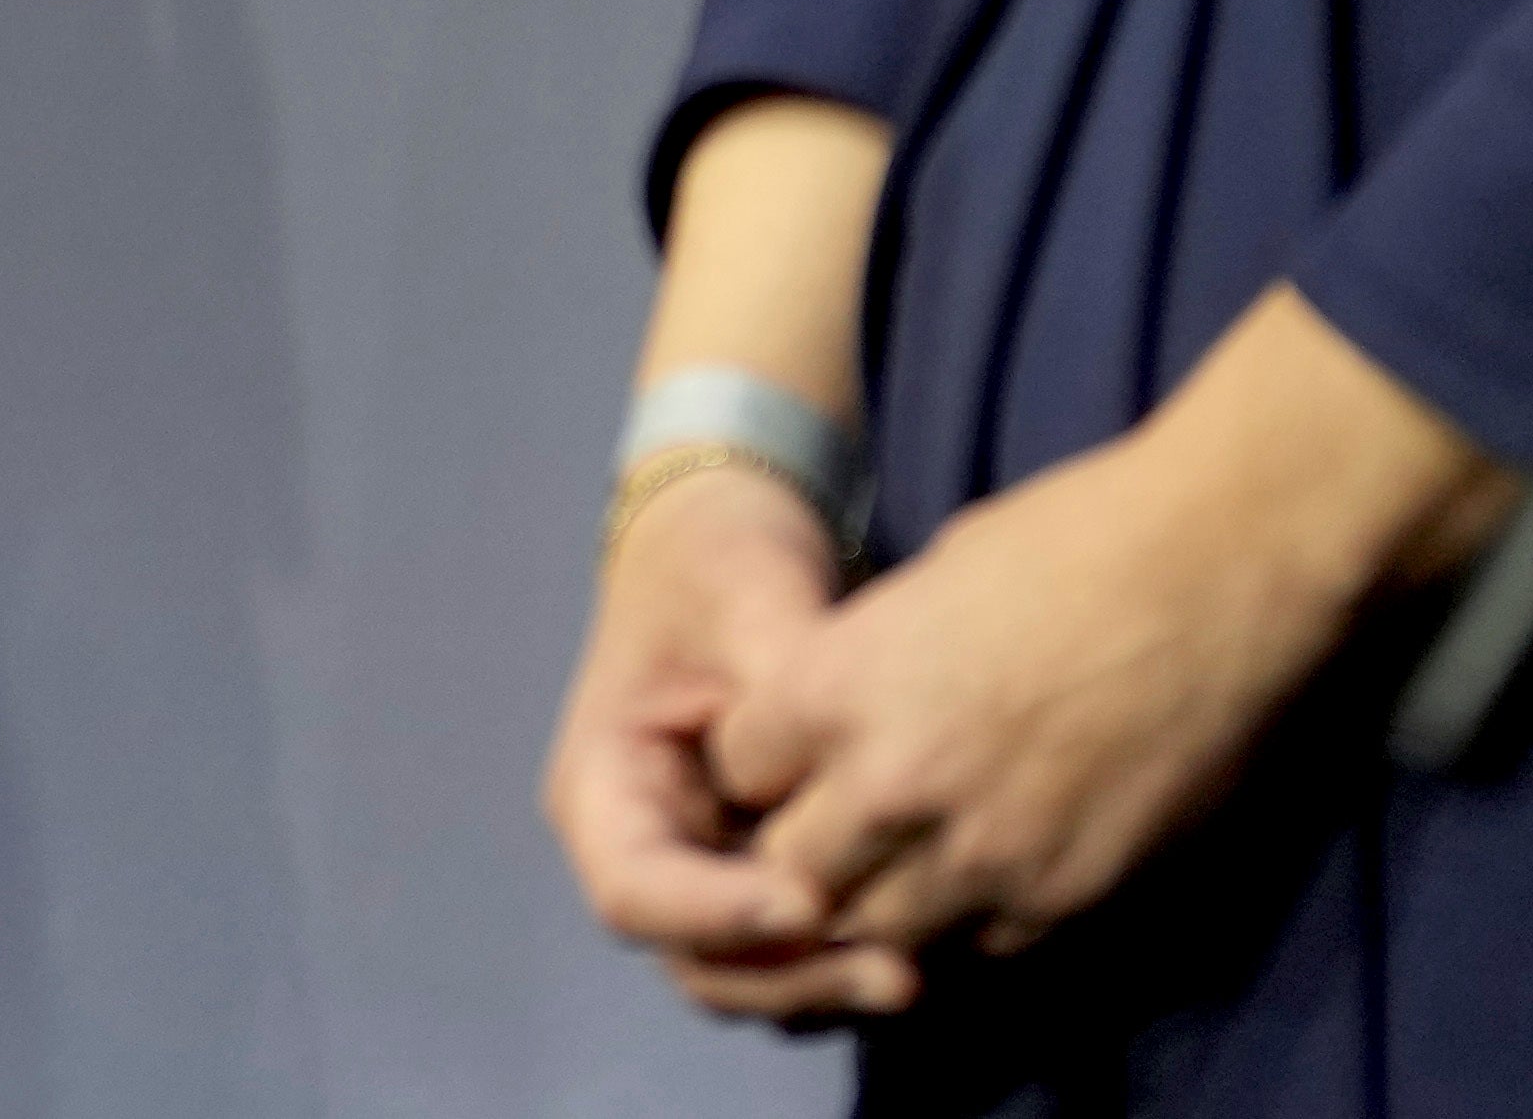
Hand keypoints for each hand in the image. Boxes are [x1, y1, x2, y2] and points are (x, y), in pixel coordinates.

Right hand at [549, 463, 922, 1023]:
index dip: (716, 913)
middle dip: (789, 977)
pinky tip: (928, 943)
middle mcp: (645, 851)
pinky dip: (849, 965)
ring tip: (916, 973)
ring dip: (826, 987)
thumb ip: (786, 684)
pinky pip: (799, 956)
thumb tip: (843, 771)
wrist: (733, 545)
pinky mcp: (763, 880)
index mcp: (605, 786)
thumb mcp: (745, 599)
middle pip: (696, 960)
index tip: (807, 902)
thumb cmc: (720, 562)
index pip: (635, 888)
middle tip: (894, 973)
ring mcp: (705, 875)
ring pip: (750, 977)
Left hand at [707, 290, 1505, 961]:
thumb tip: (839, 718)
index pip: (737, 772)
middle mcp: (893, 784)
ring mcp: (985, 853)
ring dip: (884, 902)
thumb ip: (861, 669)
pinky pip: (983, 946)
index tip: (790, 757)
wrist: (1220, 570)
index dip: (760, 764)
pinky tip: (990, 873)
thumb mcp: (922, 584)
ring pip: (881, 932)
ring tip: (911, 860)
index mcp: (836, 688)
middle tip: (841, 826)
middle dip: (804, 852)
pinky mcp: (1071, 894)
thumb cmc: (1071, 542)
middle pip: (793, 872)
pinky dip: (971, 922)